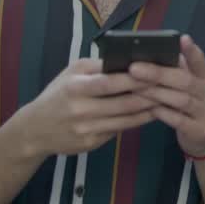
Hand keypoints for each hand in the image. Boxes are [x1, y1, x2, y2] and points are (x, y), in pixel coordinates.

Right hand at [16, 57, 157, 157]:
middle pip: (123, 103)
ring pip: (126, 119)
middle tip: (170, 87)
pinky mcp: (91, 143)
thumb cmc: (58, 94)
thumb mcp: (72, 73)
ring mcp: (86, 129)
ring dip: (149, 109)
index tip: (155, 71)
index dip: (133, 79)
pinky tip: (151, 113)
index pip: (109, 83)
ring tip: (167, 99)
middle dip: (149, 95)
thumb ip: (98, 67)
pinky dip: (137, 121)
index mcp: (75, 88)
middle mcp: (81, 110)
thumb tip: (129, 60)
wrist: (34, 130)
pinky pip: (120, 130)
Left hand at [129, 35, 204, 158]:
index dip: (192, 51)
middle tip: (134, 68)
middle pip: (184, 80)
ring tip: (135, 88)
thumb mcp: (190, 88)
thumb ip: (177, 73)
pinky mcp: (199, 130)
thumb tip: (152, 55)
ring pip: (181, 100)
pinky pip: (179, 120)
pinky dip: (163, 113)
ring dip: (156, 93)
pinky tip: (148, 108)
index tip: (182, 38)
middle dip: (158, 73)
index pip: (200, 62)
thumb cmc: (192, 107)